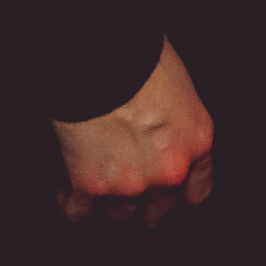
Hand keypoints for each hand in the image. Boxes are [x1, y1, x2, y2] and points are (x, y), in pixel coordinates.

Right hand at [53, 37, 213, 226]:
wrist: (101, 50)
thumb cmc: (141, 55)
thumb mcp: (181, 90)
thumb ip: (177, 127)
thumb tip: (163, 140)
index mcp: (197, 142)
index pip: (197, 193)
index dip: (178, 196)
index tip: (168, 196)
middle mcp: (169, 171)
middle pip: (157, 213)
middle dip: (143, 204)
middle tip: (129, 186)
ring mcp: (130, 183)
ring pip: (118, 215)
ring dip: (108, 201)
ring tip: (99, 180)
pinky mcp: (90, 185)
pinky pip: (79, 212)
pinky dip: (71, 202)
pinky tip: (68, 188)